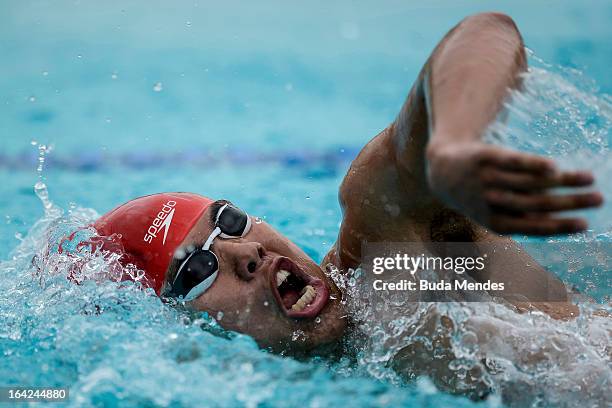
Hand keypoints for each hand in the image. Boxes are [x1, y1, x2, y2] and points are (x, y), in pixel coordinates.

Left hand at [426, 141, 602, 234]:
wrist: (444, 172)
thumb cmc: (481, 197)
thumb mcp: (496, 214)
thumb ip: (524, 218)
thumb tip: (563, 224)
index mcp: (496, 222)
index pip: (534, 227)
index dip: (560, 226)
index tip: (586, 224)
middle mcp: (492, 202)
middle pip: (537, 203)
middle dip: (571, 202)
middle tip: (599, 199)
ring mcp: (488, 179)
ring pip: (530, 182)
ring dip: (563, 181)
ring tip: (589, 178)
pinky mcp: (486, 158)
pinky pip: (513, 162)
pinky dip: (533, 165)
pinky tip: (554, 167)